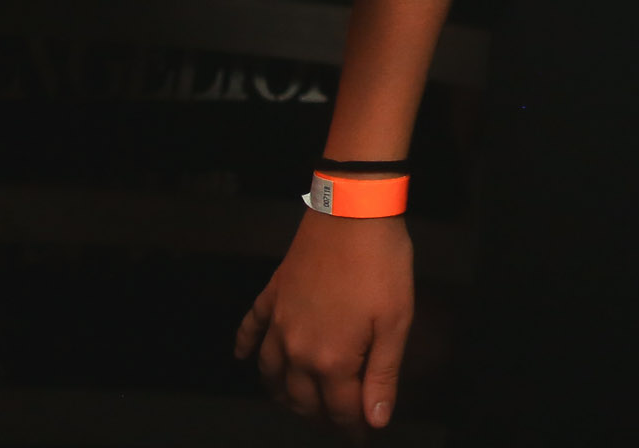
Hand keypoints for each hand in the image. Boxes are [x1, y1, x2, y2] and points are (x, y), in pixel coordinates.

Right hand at [235, 210, 413, 430]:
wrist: (352, 212)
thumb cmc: (381, 264)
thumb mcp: (395, 321)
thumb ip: (383, 374)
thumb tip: (375, 421)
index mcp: (330, 359)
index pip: (340, 408)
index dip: (354, 427)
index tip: (363, 436)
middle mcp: (296, 350)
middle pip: (302, 398)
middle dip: (320, 416)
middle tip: (337, 423)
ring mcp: (278, 323)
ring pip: (271, 374)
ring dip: (283, 394)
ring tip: (297, 405)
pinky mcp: (273, 296)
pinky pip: (250, 328)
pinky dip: (244, 346)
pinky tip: (242, 358)